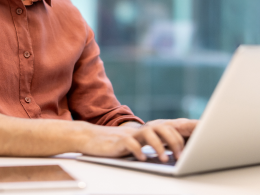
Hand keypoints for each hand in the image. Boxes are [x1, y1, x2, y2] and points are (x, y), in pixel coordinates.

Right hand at [77, 118, 197, 161]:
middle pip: (164, 129)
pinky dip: (138, 151)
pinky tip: (142, 158)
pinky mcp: (120, 141)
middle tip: (182, 157)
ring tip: (164, 160)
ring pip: (150, 134)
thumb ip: (155, 145)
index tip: (196, 145)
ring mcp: (131, 134)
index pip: (171, 128)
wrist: (94, 138)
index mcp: (150, 131)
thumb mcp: (140, 144)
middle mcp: (142, 130)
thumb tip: (177, 153)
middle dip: (175, 143)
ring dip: (159, 146)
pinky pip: (131, 144)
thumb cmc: (119, 144)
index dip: (183, 136)